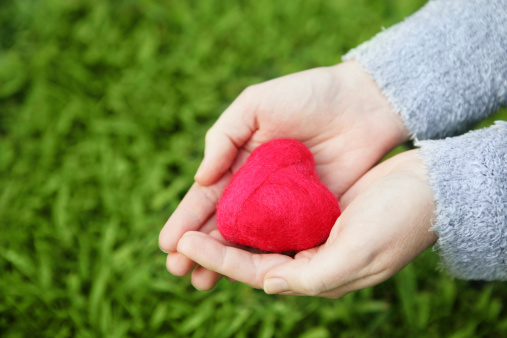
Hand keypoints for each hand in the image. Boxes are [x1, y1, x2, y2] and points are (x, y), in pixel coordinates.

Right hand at [159, 61, 409, 289]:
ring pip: (248, 238)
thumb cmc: (307, 95)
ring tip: (201, 281)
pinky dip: (264, 256)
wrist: (363, 102)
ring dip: (224, 260)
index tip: (167, 244)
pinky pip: (283, 238)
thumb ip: (223, 137)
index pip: (207, 196)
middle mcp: (257, 187)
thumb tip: (200, 179)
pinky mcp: (310, 213)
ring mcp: (283, 203)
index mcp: (239, 160)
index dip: (186, 220)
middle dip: (198, 248)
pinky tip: (248, 274)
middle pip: (222, 223)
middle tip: (177, 271)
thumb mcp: (256, 104)